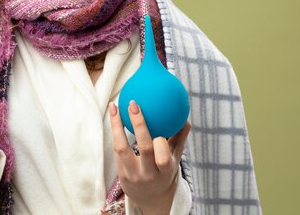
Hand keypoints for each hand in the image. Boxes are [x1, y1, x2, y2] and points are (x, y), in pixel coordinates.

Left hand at [109, 100, 190, 214]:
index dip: (160, 143)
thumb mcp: (174, 158)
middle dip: (139, 125)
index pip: (163, 159)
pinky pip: (115, 147)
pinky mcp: (120, 170)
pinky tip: (113, 111)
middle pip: (144, 149)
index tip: (159, 122)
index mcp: (164, 172)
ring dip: (117, 125)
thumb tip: (185, 117)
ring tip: (115, 105)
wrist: (149, 196)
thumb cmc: (164, 170)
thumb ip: (179, 138)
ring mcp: (132, 173)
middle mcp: (148, 174)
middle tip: (134, 104)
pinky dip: (114, 129)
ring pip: (122, 147)